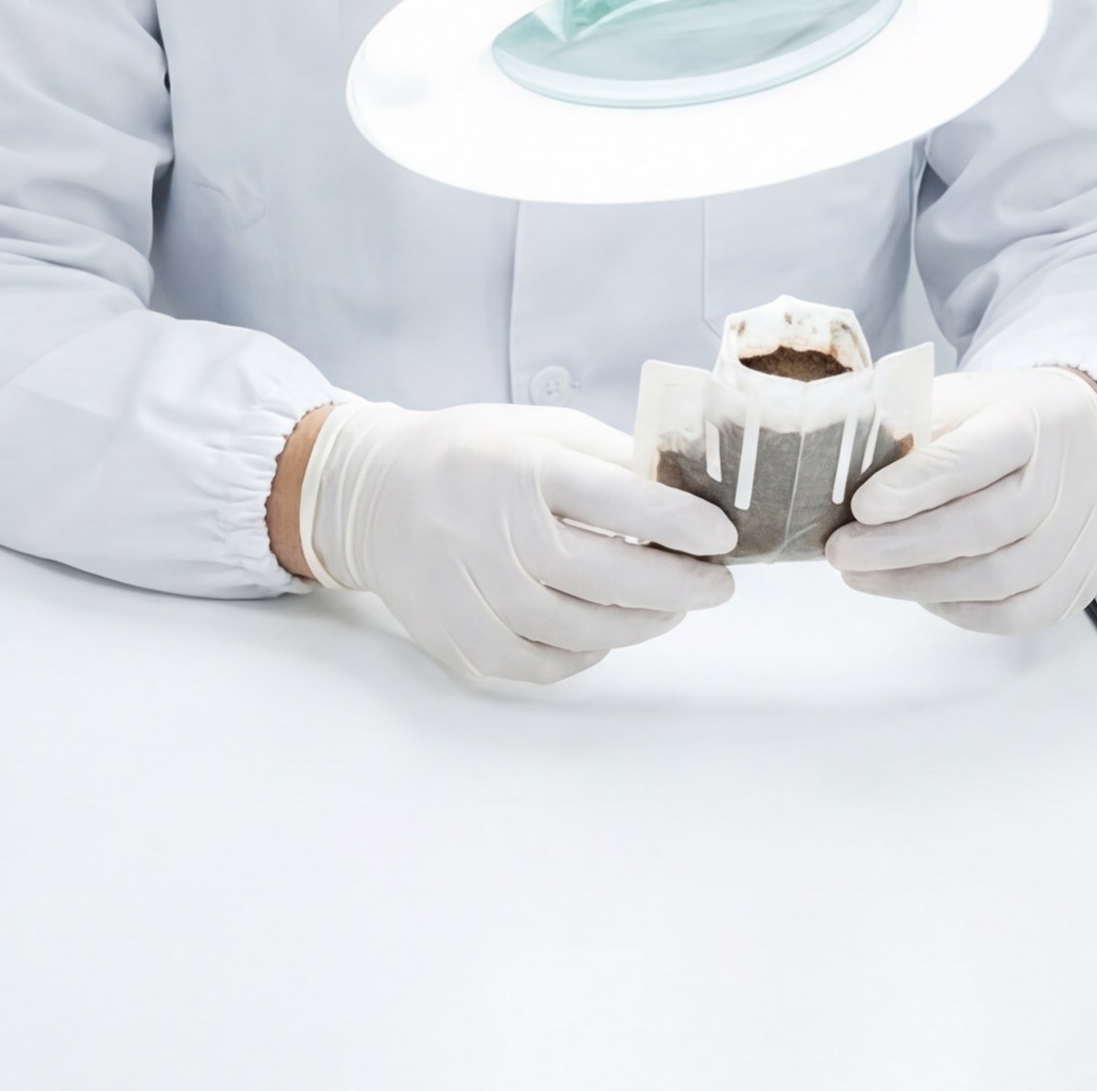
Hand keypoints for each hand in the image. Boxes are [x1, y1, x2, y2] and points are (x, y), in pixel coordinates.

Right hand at [293, 402, 736, 684]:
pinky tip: (605, 634)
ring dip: (638, 625)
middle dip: (675, 586)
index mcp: (520, 466)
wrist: (374, 496)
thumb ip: (611, 459)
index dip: (675, 519)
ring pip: (575, 631)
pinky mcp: (455, 636)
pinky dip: (583, 657)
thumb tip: (689, 493)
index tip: (722, 534)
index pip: (611, 497)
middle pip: (600, 576)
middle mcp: (490, 530)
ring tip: (670, 609)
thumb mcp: (542, 430)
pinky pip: (537, 665)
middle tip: (719, 586)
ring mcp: (468, 590)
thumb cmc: (474, 457)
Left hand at [826, 368, 1096, 633]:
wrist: (1081, 437)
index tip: (862, 506)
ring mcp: (1079, 534)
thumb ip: (910, 424)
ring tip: (863, 577)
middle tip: (843, 553)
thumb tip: (849, 464)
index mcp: (1030, 421)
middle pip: (984, 527)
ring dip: (920, 585)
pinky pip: (1018, 614)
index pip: (974, 458)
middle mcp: (1066, 479)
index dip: (916, 486)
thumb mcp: (958, 397)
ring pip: (999, 579)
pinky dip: (963, 612)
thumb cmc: (1003, 417)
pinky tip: (922, 595)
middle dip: (902, 548)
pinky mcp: (1080, 578)